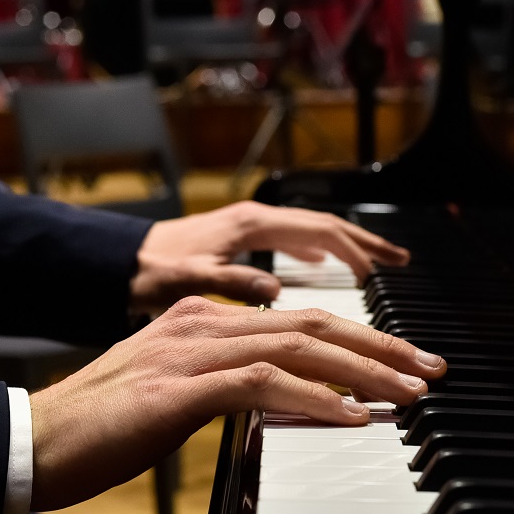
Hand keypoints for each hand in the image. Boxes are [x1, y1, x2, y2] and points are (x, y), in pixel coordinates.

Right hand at [29, 296, 442, 510]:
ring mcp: (190, 352)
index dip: (361, 339)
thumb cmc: (97, 433)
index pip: (299, 322)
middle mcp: (201, 323)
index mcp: (201, 321)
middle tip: (431, 370)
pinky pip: (262, 385)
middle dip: (381, 346)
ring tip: (409, 394)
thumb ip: (223, 390)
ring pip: (299, 347)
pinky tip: (351, 417)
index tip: (405, 365)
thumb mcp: (173, 400)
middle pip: (313, 324)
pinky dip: (314, 399)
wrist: (30, 446)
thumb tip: (278, 406)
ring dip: (364, 371)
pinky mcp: (179, 389)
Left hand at [131, 202, 410, 311]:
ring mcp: (250, 230)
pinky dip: (322, 255)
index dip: (360, 253)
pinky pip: (295, 244)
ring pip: (314, 235)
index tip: (388, 275)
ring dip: (350, 251)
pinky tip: (328, 271)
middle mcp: (256, 221)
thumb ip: (232, 284)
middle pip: (328, 230)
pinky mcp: (243, 243)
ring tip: (379, 267)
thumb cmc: (145, 273)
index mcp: (251, 225)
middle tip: (402, 266)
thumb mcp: (185, 281)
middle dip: (369, 249)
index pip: (322, 231)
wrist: (112, 265)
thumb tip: (276, 293)